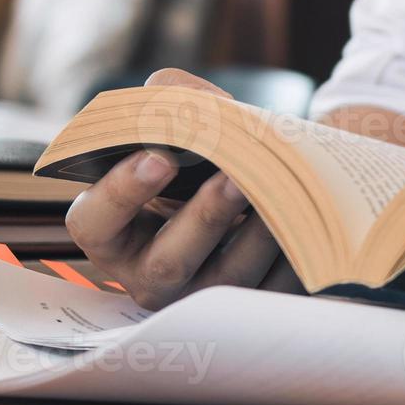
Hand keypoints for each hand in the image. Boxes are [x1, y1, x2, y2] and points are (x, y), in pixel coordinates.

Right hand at [64, 69, 298, 308]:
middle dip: (207, 217)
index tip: (160, 156)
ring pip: (230, 277)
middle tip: (238, 177)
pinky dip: (296, 250)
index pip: (94, 224)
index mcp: (112, 234)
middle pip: (169, 262)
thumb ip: (171, 100)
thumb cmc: (191, 158)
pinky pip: (276, 287)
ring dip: (260, 234)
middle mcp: (149, 277)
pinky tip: (310, 215)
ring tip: (286, 189)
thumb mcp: (171, 128)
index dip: (121, 192)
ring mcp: (201, 297)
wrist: (242, 192)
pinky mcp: (250, 303)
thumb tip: (198, 101)